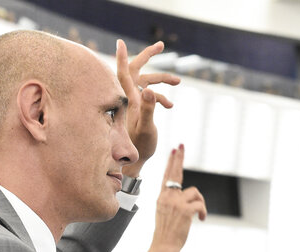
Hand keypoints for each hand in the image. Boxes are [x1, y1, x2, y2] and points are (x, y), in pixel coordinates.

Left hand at [115, 40, 180, 174]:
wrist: (134, 160)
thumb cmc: (139, 146)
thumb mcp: (146, 128)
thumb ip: (148, 108)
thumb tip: (149, 90)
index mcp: (129, 98)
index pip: (123, 72)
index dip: (122, 56)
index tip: (120, 41)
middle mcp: (129, 98)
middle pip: (136, 70)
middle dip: (149, 56)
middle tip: (161, 45)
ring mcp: (134, 104)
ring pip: (147, 83)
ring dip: (162, 81)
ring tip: (179, 82)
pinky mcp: (139, 110)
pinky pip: (149, 96)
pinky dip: (160, 97)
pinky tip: (170, 106)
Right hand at [152, 145, 206, 251]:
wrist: (164, 245)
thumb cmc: (166, 233)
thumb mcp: (165, 213)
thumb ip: (172, 201)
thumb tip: (186, 194)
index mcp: (162, 197)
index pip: (167, 175)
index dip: (172, 162)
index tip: (174, 150)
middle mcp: (168, 197)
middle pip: (175, 173)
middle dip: (179, 158)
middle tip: (181, 145)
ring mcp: (176, 202)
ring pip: (195, 192)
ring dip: (201, 203)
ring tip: (199, 215)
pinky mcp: (186, 210)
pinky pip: (200, 204)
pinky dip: (204, 211)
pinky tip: (201, 219)